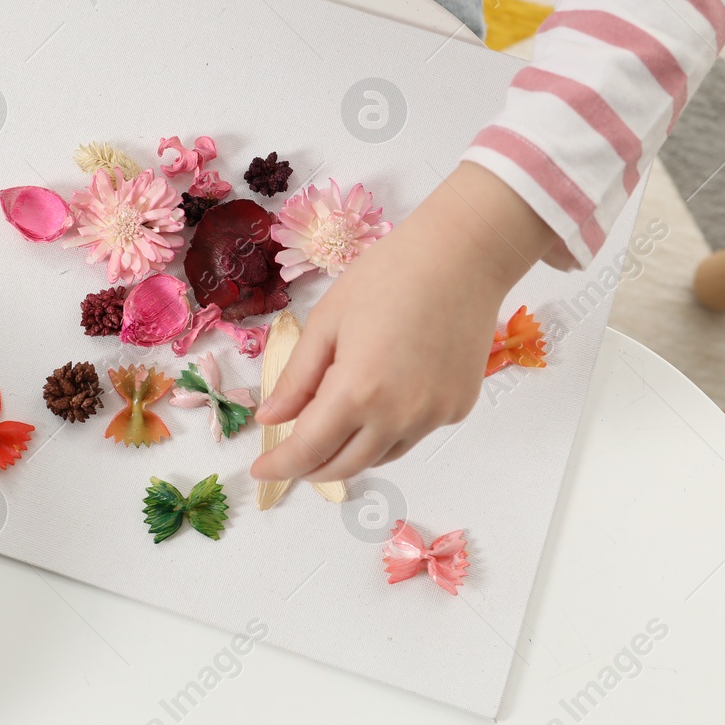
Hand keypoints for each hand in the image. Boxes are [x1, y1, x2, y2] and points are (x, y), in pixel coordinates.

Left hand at [251, 162, 558, 482]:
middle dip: (311, 468)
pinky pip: (412, 434)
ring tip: (330, 433)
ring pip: (380, 456)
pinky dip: (387, 432)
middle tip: (290, 458)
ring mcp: (433, 416)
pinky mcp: (458, 408)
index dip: (280, 465)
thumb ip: (298, 378)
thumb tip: (271, 418)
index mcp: (358, 391)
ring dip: (349, 453)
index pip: (309, 449)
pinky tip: (378, 404)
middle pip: (345, 466)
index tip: (261, 469)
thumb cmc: (390, 274)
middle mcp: (399, 415)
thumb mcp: (327, 321)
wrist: (464, 255)